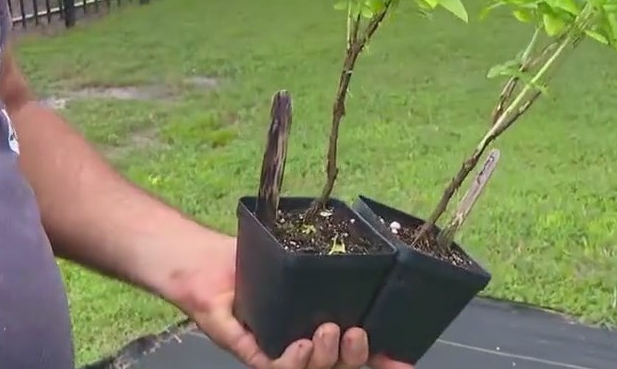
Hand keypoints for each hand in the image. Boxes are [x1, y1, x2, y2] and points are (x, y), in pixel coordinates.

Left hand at [165, 232, 412, 368]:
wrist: (211, 260)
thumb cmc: (256, 260)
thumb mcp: (304, 261)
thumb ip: (332, 269)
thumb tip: (374, 259)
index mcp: (322, 325)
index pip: (359, 350)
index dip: (385, 359)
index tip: (406, 363)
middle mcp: (304, 343)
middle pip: (340, 365)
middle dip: (355, 356)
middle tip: (356, 333)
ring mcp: (278, 350)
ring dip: (326, 357)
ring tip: (328, 331)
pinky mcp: (250, 351)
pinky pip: (274, 368)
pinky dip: (291, 362)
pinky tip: (300, 347)